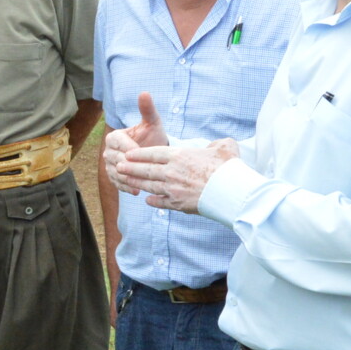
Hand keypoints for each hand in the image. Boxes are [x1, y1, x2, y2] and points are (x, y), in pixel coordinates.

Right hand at [101, 93, 168, 191]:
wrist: (153, 154)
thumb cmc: (153, 137)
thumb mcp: (152, 123)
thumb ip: (148, 110)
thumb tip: (144, 93)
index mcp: (114, 137)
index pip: (118, 142)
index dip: (130, 147)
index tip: (144, 152)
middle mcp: (108, 151)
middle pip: (115, 159)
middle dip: (130, 165)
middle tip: (143, 171)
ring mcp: (108, 164)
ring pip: (115, 172)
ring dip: (127, 178)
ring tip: (140, 183)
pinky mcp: (112, 176)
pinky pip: (116, 183)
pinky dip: (125, 187)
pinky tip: (137, 191)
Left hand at [112, 139, 239, 213]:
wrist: (231, 193)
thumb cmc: (229, 168)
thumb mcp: (224, 147)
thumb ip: (215, 145)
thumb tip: (216, 146)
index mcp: (180, 156)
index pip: (154, 153)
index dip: (139, 153)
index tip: (128, 153)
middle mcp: (172, 172)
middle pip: (146, 169)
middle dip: (131, 167)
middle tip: (118, 165)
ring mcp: (172, 189)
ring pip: (149, 185)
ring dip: (136, 182)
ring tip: (124, 180)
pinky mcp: (177, 204)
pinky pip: (160, 202)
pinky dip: (153, 201)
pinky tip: (147, 200)